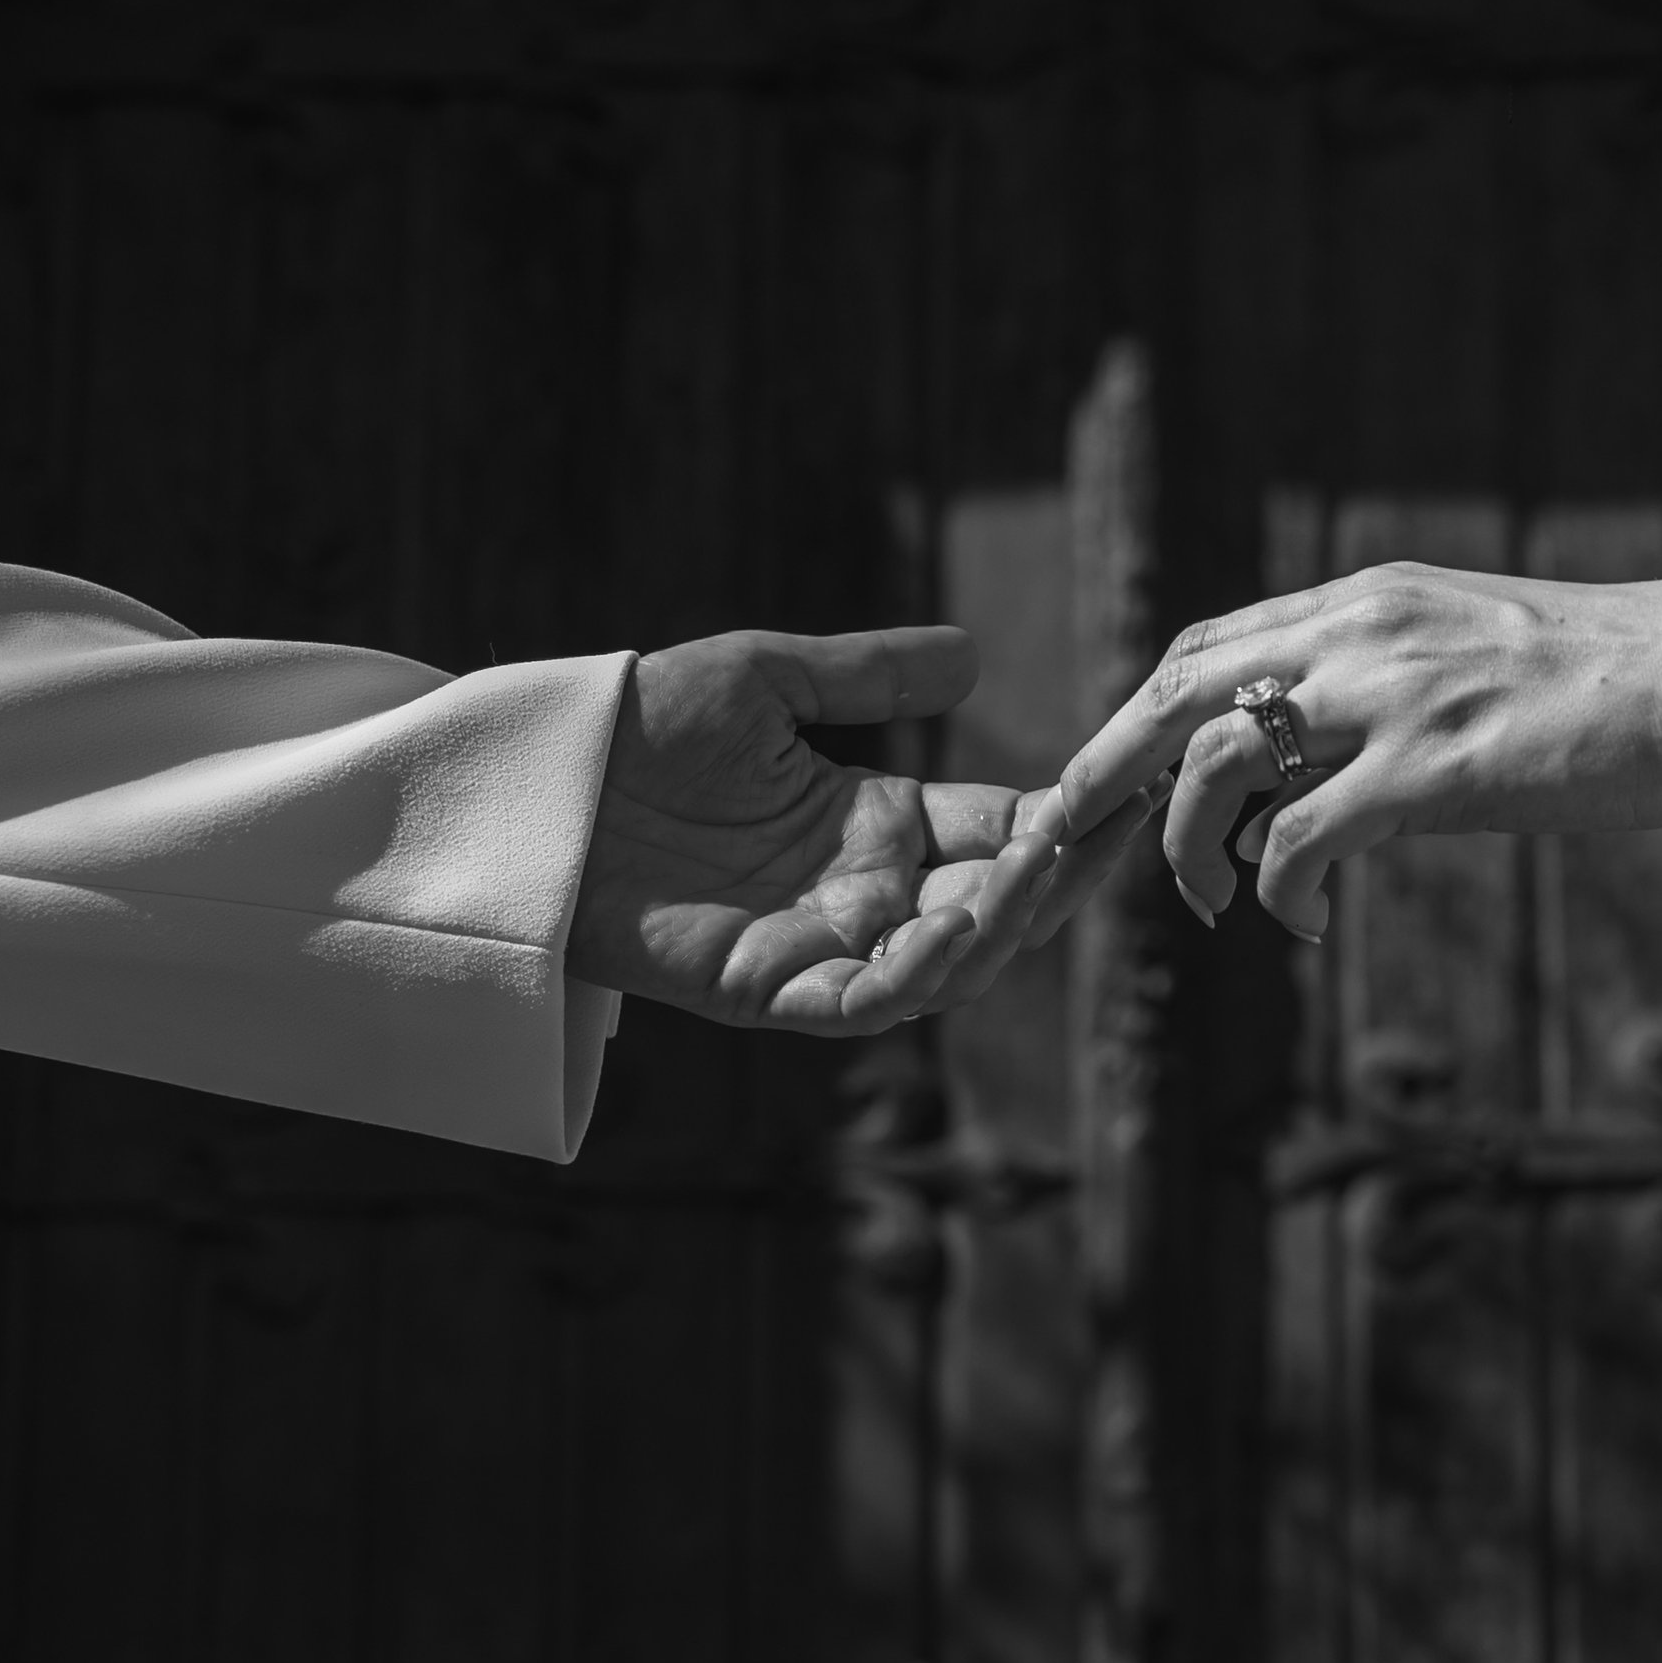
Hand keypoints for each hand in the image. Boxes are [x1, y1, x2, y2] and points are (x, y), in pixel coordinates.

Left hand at [567, 625, 1153, 1031]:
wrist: (538, 776)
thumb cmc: (639, 722)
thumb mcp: (769, 679)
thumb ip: (869, 676)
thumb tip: (971, 658)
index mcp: (875, 824)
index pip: (997, 833)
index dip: (1062, 821)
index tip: (1123, 789)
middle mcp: (860, 894)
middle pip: (991, 906)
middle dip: (1055, 879)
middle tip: (1104, 836)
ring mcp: (816, 945)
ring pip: (943, 965)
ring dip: (1000, 928)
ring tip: (1033, 873)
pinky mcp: (763, 988)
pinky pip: (859, 1004)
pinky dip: (916, 978)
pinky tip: (955, 927)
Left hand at [1059, 562, 1661, 942]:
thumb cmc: (1616, 681)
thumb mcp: (1476, 657)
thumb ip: (1389, 698)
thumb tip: (1319, 788)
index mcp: (1368, 601)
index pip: (1207, 645)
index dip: (1142, 716)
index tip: (1116, 781)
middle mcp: (1363, 632)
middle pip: (1176, 689)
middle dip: (1106, 766)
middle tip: (1075, 840)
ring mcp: (1394, 697)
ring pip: (1218, 759)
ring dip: (1184, 840)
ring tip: (1202, 898)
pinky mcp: (1434, 767)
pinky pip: (1304, 837)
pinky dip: (1279, 890)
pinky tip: (1298, 922)